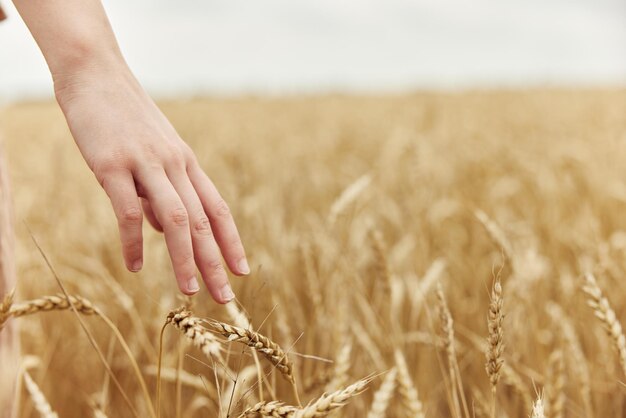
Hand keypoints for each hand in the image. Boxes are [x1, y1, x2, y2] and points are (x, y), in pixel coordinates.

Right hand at [54, 65, 247, 303]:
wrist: (95, 74)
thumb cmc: (125, 119)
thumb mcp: (154, 155)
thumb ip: (164, 194)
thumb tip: (170, 233)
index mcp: (187, 163)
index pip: (218, 209)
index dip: (232, 241)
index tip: (242, 271)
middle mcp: (174, 165)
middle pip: (203, 221)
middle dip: (216, 262)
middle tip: (226, 298)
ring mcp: (146, 163)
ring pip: (176, 219)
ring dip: (185, 259)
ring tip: (188, 292)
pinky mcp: (112, 164)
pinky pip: (128, 211)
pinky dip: (134, 242)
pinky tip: (135, 266)